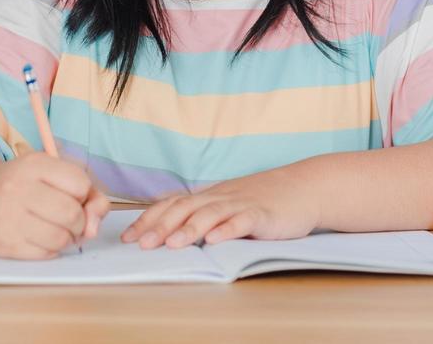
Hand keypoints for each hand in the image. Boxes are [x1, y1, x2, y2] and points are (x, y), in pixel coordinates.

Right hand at [0, 151, 110, 259]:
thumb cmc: (27, 185)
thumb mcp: (54, 175)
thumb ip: (89, 195)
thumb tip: (93, 229)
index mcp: (34, 164)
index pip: (80, 184)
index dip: (83, 193)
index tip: (72, 194)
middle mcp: (17, 188)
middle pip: (71, 213)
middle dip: (79, 221)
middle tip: (70, 219)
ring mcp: (8, 217)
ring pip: (60, 238)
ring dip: (68, 238)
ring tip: (58, 230)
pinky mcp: (4, 244)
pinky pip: (45, 254)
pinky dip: (52, 249)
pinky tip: (42, 238)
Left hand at [120, 167, 318, 248]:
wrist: (304, 187)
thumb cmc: (265, 199)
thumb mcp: (230, 204)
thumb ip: (205, 215)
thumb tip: (173, 231)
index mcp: (210, 197)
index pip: (172, 204)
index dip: (149, 219)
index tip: (128, 237)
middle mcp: (221, 197)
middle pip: (185, 209)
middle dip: (160, 226)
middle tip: (141, 245)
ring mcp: (241, 204)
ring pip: (210, 214)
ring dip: (189, 229)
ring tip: (172, 244)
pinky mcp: (262, 214)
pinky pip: (242, 221)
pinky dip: (227, 230)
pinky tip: (215, 240)